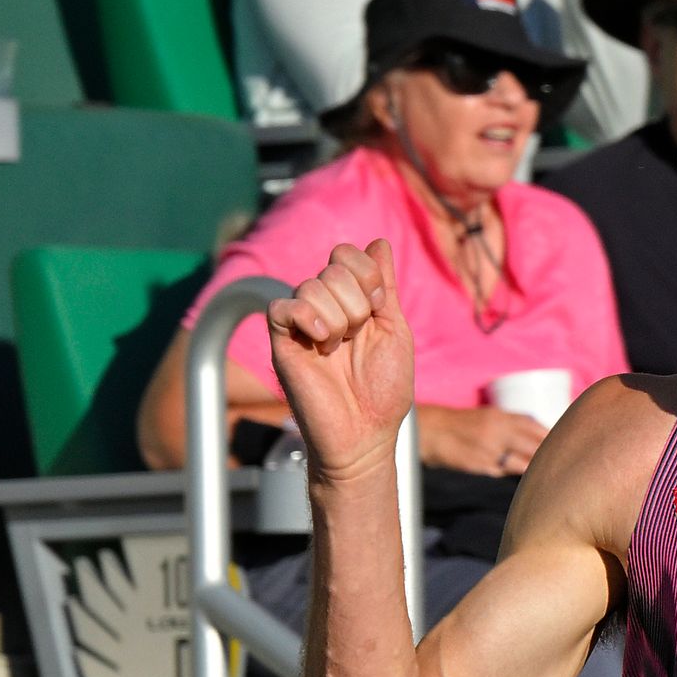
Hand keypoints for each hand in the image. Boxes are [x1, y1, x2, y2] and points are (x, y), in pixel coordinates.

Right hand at [264, 241, 415, 483]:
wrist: (364, 434)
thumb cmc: (383, 391)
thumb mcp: (395, 331)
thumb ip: (385, 287)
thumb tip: (378, 241)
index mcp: (351, 300)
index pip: (348, 254)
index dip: (367, 274)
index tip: (378, 308)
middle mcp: (324, 306)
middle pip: (333, 268)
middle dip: (357, 303)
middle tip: (357, 338)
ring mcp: (301, 322)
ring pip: (311, 286)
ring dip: (337, 319)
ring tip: (338, 349)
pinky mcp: (282, 341)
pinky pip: (282, 306)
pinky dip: (306, 318)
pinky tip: (321, 342)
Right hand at [415, 401, 547, 476]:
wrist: (432, 432)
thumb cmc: (464, 425)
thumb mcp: (490, 416)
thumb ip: (514, 424)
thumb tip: (541, 435)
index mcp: (502, 417)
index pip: (537, 427)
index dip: (552, 438)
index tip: (564, 445)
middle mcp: (498, 431)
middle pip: (535, 447)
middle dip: (547, 456)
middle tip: (558, 464)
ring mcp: (490, 450)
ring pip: (524, 464)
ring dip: (533, 469)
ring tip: (542, 475)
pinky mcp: (481, 466)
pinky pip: (504, 474)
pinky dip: (511, 475)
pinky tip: (515, 476)